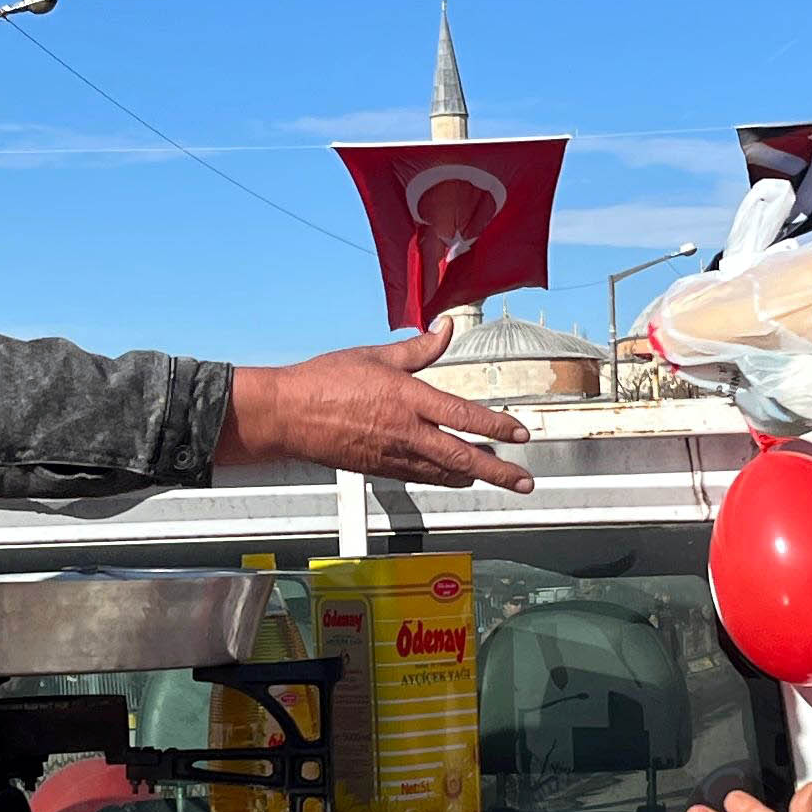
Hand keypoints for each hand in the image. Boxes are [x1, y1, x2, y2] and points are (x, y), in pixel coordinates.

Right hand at [217, 320, 535, 491]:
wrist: (287, 415)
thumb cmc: (325, 381)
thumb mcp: (376, 355)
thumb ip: (418, 348)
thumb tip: (446, 329)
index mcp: (408, 399)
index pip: (464, 416)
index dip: (497, 426)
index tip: (520, 434)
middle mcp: (406, 432)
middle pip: (463, 457)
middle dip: (498, 472)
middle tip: (524, 482)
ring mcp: (393, 455)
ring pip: (444, 472)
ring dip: (473, 475)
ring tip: (495, 478)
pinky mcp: (379, 469)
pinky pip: (420, 476)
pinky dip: (442, 477)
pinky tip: (453, 476)